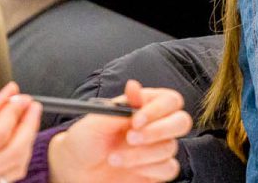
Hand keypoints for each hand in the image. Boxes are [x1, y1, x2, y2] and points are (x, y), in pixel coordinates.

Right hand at [0, 82, 40, 182]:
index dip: (15, 113)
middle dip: (28, 127)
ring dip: (24, 146)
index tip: (20, 98)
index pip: (1, 134)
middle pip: (14, 155)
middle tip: (31, 107)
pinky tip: (11, 144)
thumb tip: (10, 96)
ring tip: (24, 122)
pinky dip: (10, 164)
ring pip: (12, 173)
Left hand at [48, 80, 192, 182]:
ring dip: (140, 155)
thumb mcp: (96, 120)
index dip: (158, 109)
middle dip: (158, 130)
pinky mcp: (157, 171)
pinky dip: (148, 169)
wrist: (75, 170)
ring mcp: (157, 149)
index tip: (136, 120)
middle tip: (131, 138)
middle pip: (182, 121)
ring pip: (170, 147)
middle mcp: (155, 126)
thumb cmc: (84, 141)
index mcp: (144, 107)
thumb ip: (121, 106)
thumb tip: (134, 86)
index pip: (169, 100)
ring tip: (114, 158)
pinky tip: (129, 169)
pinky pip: (169, 168)